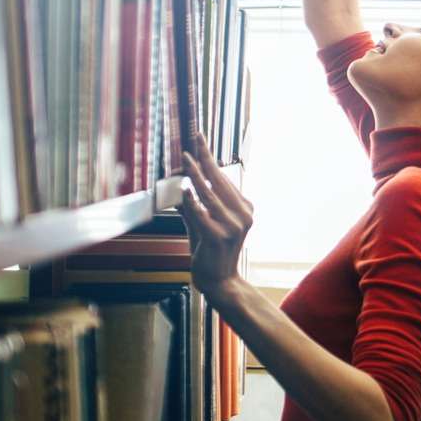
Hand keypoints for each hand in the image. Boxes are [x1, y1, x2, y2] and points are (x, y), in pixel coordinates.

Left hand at [179, 137, 252, 298]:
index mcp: (243, 208)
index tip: (200, 138)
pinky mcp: (219, 237)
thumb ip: (193, 203)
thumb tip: (177, 182)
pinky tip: (184, 187)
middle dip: (205, 158)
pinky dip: (192, 200)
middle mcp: (243, 214)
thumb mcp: (203, 222)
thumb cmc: (210, 250)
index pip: (223, 178)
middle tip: (194, 139)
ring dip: (196, 174)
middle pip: (219, 181)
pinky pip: (202, 213)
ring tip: (185, 159)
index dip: (209, 158)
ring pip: (210, 194)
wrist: (219, 281)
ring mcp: (233, 226)